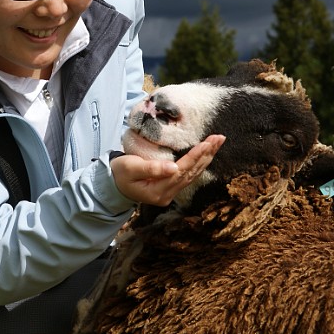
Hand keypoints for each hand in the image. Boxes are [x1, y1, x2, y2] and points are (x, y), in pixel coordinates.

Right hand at [110, 135, 225, 205]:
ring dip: (206, 158)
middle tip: (219, 138)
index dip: (195, 156)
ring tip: (217, 143)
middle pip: (191, 173)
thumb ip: (152, 168)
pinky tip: (208, 154)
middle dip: (206, 155)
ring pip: (193, 175)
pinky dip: (200, 164)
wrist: (113, 184)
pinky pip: (189, 176)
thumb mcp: (131, 168)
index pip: (182, 171)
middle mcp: (167, 195)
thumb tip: (174, 168)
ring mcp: (170, 193)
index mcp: (158, 191)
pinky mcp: (171, 188)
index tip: (207, 143)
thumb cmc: (120, 173)